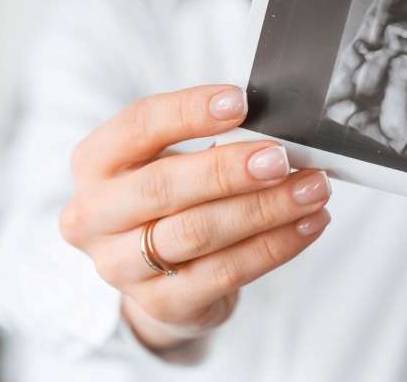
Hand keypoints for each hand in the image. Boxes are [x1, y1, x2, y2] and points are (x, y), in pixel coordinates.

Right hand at [58, 85, 331, 351]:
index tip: (241, 102)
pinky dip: (276, 245)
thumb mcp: (168, 158)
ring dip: (265, 208)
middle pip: (164, 186)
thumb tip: (273, 130)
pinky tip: (308, 224)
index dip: (189, 111)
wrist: (154, 274)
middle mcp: (95, 216)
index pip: (138, 126)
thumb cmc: (169, 197)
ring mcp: (122, 266)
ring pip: (199, 232)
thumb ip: (208, 140)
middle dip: (230, 170)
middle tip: (282, 159)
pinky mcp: (161, 304)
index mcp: (95, 163)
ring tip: (312, 189)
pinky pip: (227, 272)